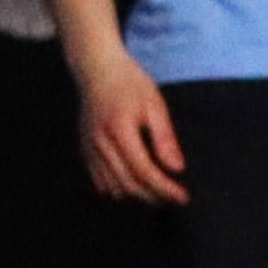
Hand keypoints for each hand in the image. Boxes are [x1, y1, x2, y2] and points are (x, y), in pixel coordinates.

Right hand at [74, 52, 188, 208]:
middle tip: (173, 198)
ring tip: (157, 194)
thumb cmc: (129, 82)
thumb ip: (165, 138)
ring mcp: (90, 148)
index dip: (165, 188)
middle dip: (153, 196)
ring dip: (136, 195)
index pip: (144, 170)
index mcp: (120, 130)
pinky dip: (117, 188)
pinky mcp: (84, 149)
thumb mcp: (155, 104)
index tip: (183, 196)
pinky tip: (133, 185)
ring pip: (112, 186)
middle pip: (128, 184)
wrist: (97, 69)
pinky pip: (99, 180)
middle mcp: (101, 143)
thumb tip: (177, 168)